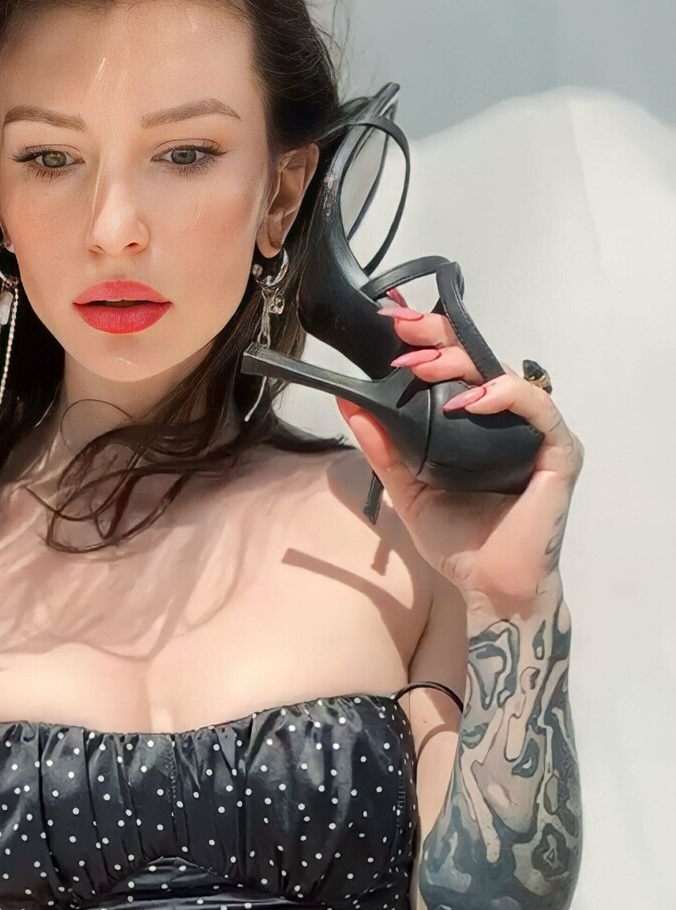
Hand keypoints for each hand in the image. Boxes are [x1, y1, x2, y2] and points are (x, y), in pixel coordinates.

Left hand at [336, 294, 584, 608]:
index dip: (429, 340)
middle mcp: (509, 419)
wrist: (489, 587)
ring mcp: (537, 432)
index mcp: (477, 422)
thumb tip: (351, 404)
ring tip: (421, 368)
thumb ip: (384, 448)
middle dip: (438, 338)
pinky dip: (506, 396)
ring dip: (461, 364)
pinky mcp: (559, 451)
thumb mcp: (408, 488)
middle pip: (479, 359)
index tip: (391, 322)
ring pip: (504, 374)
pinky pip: (537, 408)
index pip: (456, 367)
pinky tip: (473, 399)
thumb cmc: (458, 542)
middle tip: (401, 330)